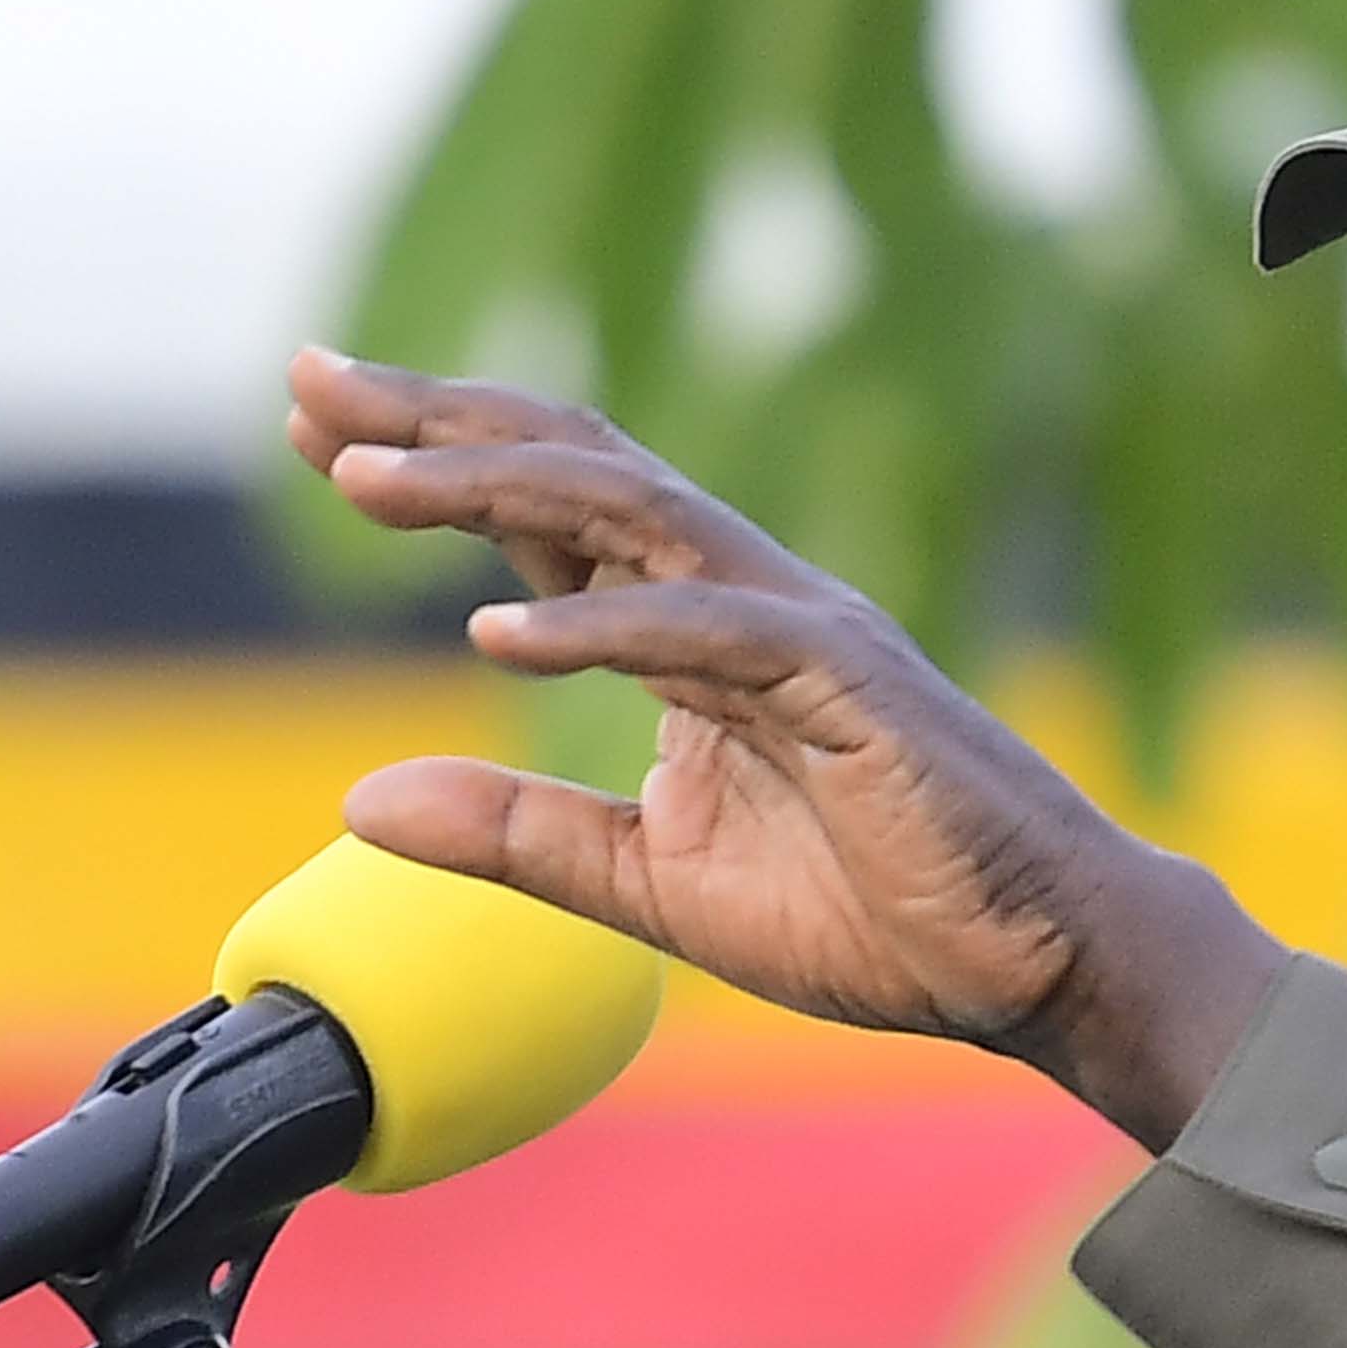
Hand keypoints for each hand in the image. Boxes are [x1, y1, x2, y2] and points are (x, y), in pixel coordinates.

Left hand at [291, 349, 1289, 1147]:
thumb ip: (518, 835)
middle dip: (437, 416)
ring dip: (490, 484)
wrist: (1037, 966)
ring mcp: (798, 626)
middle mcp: (740, 596)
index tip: (313, 423)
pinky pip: (706, 631)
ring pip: (630, 509)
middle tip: (308, 382)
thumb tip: (359, 802)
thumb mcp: (652, 885)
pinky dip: (600, 624)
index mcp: (695, 631)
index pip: (548, 510)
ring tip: (364, 480)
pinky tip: (497, 633)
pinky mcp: (847, 682)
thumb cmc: (876, 916)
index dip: (434, 456)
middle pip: (573, 464)